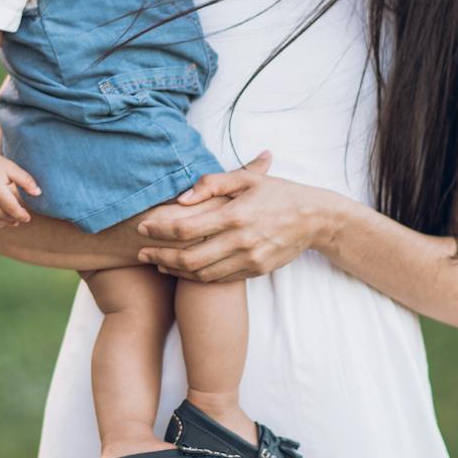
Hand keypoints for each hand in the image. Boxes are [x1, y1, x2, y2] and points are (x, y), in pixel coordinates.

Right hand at [0, 151, 41, 226]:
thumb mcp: (12, 168)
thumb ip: (26, 180)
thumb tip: (38, 193)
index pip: (12, 209)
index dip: (21, 215)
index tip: (28, 217)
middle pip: (2, 216)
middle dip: (14, 220)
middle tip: (21, 219)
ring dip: (4, 222)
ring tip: (12, 221)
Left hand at [134, 151, 331, 281]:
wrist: (316, 218)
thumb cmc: (278, 193)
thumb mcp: (247, 178)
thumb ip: (212, 184)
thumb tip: (181, 199)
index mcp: (235, 215)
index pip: (186, 228)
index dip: (159, 231)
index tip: (142, 228)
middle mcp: (241, 241)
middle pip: (188, 258)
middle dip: (160, 256)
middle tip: (141, 253)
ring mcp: (249, 260)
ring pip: (201, 273)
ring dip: (175, 270)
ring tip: (157, 263)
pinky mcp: (256, 271)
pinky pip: (219, 279)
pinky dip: (196, 277)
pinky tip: (183, 270)